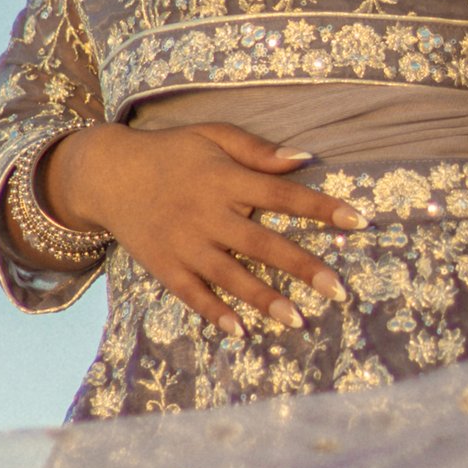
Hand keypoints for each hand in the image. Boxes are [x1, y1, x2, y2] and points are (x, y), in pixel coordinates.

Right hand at [38, 122, 360, 337]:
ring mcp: (185, 244)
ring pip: (231, 276)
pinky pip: (192, 294)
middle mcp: (208, 214)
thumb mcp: (212, 136)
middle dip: (303, 267)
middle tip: (338, 289)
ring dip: (264, 300)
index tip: (360, 221)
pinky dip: (214, 313)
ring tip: (298, 320)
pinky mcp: (164, 266)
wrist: (108, 173)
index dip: (322, 208)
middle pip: (263, 244)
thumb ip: (258, 150)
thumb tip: (305, 158)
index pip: (282, 195)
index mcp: (225, 179)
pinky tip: (239, 331)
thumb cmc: (171, 152)